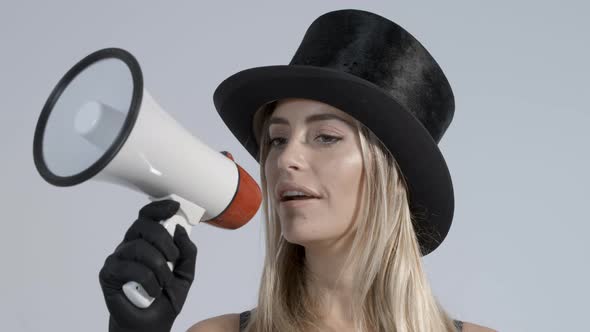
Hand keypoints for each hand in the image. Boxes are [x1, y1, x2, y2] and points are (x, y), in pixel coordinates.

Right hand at [99, 199, 196, 331]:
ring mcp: (119, 259)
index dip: (160, 208)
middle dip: (164, 240)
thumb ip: (187, 251)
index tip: (174, 206)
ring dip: (158, 267)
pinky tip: (152, 291)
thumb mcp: (186, 273)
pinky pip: (129, 268)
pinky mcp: (109, 273)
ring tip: (163, 282)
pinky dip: (147, 281)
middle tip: (173, 258)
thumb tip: (180, 230)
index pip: (149, 217)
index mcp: (148, 242)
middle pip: (144, 226)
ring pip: (139, 248)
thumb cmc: (165, 298)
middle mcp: (131, 246)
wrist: (152, 325)